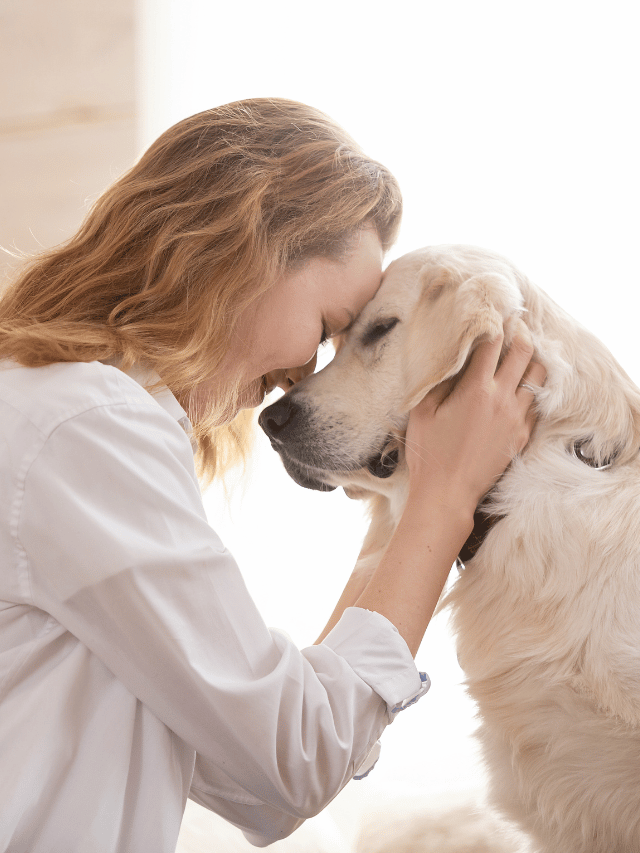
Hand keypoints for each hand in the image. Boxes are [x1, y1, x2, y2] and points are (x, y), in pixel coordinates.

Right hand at [404, 327, 545, 513]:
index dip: (494, 324)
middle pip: (523, 353)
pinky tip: (523, 385)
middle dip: (520, 333)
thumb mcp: (422, 411)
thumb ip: (439, 381)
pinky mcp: (522, 436)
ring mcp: (517, 418)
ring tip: (523, 352)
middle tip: (515, 324)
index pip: (492, 344)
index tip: (492, 313)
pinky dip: (532, 388)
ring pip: (538, 377)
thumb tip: (451, 358)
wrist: (448, 494)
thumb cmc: (429, 453)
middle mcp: (502, 400)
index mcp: (476, 390)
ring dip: (532, 359)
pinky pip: (536, 403)